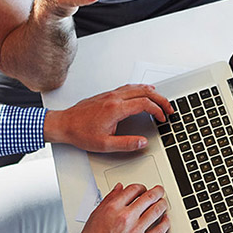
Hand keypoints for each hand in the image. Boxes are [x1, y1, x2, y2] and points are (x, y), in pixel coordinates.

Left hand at [44, 84, 173, 151]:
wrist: (63, 124)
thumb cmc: (80, 133)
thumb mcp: (104, 145)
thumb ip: (126, 144)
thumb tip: (142, 142)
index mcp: (115, 109)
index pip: (144, 104)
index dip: (157, 110)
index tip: (163, 118)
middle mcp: (114, 98)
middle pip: (144, 92)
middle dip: (160, 100)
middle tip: (169, 108)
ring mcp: (110, 94)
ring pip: (136, 87)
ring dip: (151, 93)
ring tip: (161, 100)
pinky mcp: (107, 94)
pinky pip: (128, 87)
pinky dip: (141, 89)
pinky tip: (143, 92)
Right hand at [57, 182, 169, 232]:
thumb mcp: (95, 216)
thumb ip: (108, 200)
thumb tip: (118, 189)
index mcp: (113, 208)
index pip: (134, 189)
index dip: (141, 187)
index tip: (143, 189)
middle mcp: (126, 217)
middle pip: (148, 197)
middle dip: (157, 192)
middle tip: (159, 191)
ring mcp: (135, 230)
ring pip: (156, 211)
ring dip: (162, 205)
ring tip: (163, 204)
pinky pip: (159, 231)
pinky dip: (165, 223)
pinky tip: (165, 221)